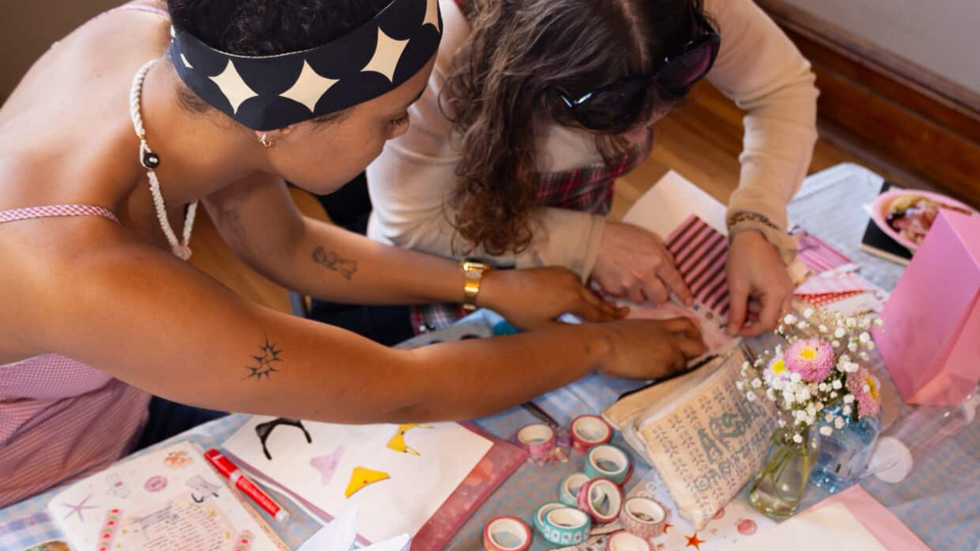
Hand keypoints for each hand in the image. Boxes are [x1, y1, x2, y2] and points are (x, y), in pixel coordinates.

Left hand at [480, 267, 627, 329]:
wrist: (500, 287)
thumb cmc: (520, 311)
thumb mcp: (545, 328)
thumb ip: (568, 331)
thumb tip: (584, 335)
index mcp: (573, 299)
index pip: (598, 313)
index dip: (610, 320)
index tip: (624, 323)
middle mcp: (573, 283)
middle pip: (597, 300)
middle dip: (610, 308)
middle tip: (626, 313)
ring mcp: (565, 274)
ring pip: (587, 290)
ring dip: (597, 299)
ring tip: (610, 307)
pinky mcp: (557, 270)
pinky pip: (577, 282)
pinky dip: (584, 291)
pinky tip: (587, 297)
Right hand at [592, 221, 692, 305]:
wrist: (593, 240)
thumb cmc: (622, 236)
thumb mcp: (648, 239)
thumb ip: (663, 255)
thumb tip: (671, 270)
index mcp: (656, 260)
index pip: (675, 282)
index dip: (683, 294)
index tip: (689, 302)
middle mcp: (645, 275)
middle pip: (660, 298)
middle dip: (659, 294)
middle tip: (653, 287)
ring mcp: (629, 285)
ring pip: (642, 300)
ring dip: (640, 293)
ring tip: (631, 279)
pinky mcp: (615, 291)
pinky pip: (625, 297)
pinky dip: (625, 291)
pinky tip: (619, 278)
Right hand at [598, 318, 706, 379]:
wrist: (603, 344)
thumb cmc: (608, 334)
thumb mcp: (632, 326)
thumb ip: (646, 332)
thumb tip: (643, 340)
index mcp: (660, 325)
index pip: (687, 324)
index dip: (693, 332)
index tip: (690, 339)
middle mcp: (669, 338)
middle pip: (698, 345)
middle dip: (696, 353)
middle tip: (686, 359)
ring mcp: (668, 354)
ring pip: (686, 364)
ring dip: (678, 368)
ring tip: (663, 371)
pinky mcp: (662, 369)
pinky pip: (673, 376)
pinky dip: (668, 377)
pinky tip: (655, 377)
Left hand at [726, 230, 793, 336]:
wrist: (753, 234)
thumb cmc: (743, 259)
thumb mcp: (736, 288)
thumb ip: (736, 312)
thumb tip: (732, 332)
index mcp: (777, 295)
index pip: (766, 324)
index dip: (750, 331)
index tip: (734, 329)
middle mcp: (787, 294)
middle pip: (774, 320)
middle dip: (755, 320)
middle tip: (739, 312)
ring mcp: (788, 288)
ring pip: (775, 311)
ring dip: (758, 311)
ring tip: (743, 297)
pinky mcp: (784, 283)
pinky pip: (776, 301)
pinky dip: (762, 303)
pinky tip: (749, 293)